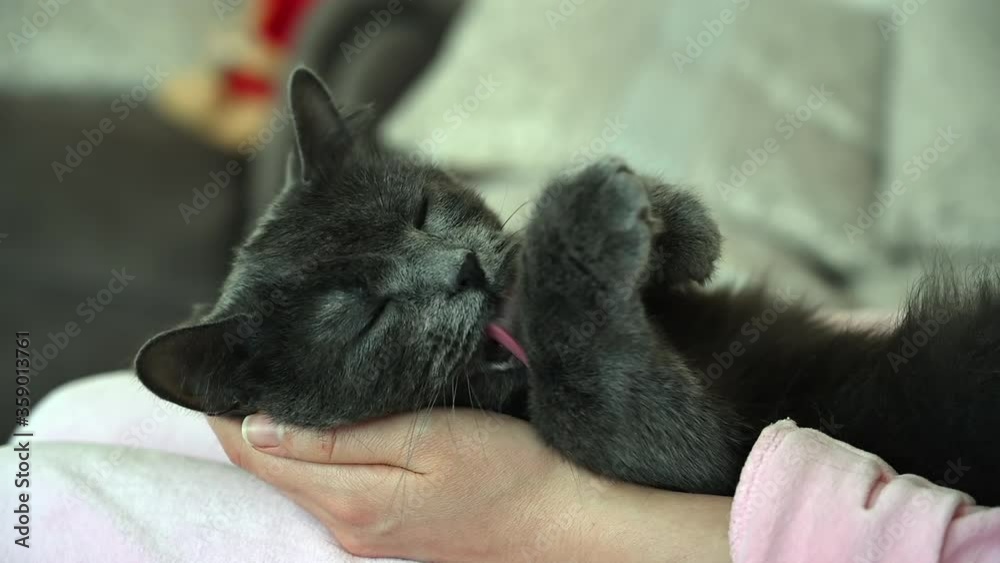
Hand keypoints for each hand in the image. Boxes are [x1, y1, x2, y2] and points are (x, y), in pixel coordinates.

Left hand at [208, 409, 731, 561]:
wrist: (556, 517)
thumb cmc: (505, 468)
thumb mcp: (429, 437)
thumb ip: (342, 437)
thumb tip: (258, 425)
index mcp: (351, 499)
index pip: (254, 450)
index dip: (225, 404)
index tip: (220, 357)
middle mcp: (344, 524)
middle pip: (263, 465)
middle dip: (239, 412)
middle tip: (240, 355)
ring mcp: (360, 532)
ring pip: (288, 476)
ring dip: (268, 430)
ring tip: (267, 376)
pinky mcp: (379, 529)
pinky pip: (319, 485)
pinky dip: (301, 450)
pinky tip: (309, 419)